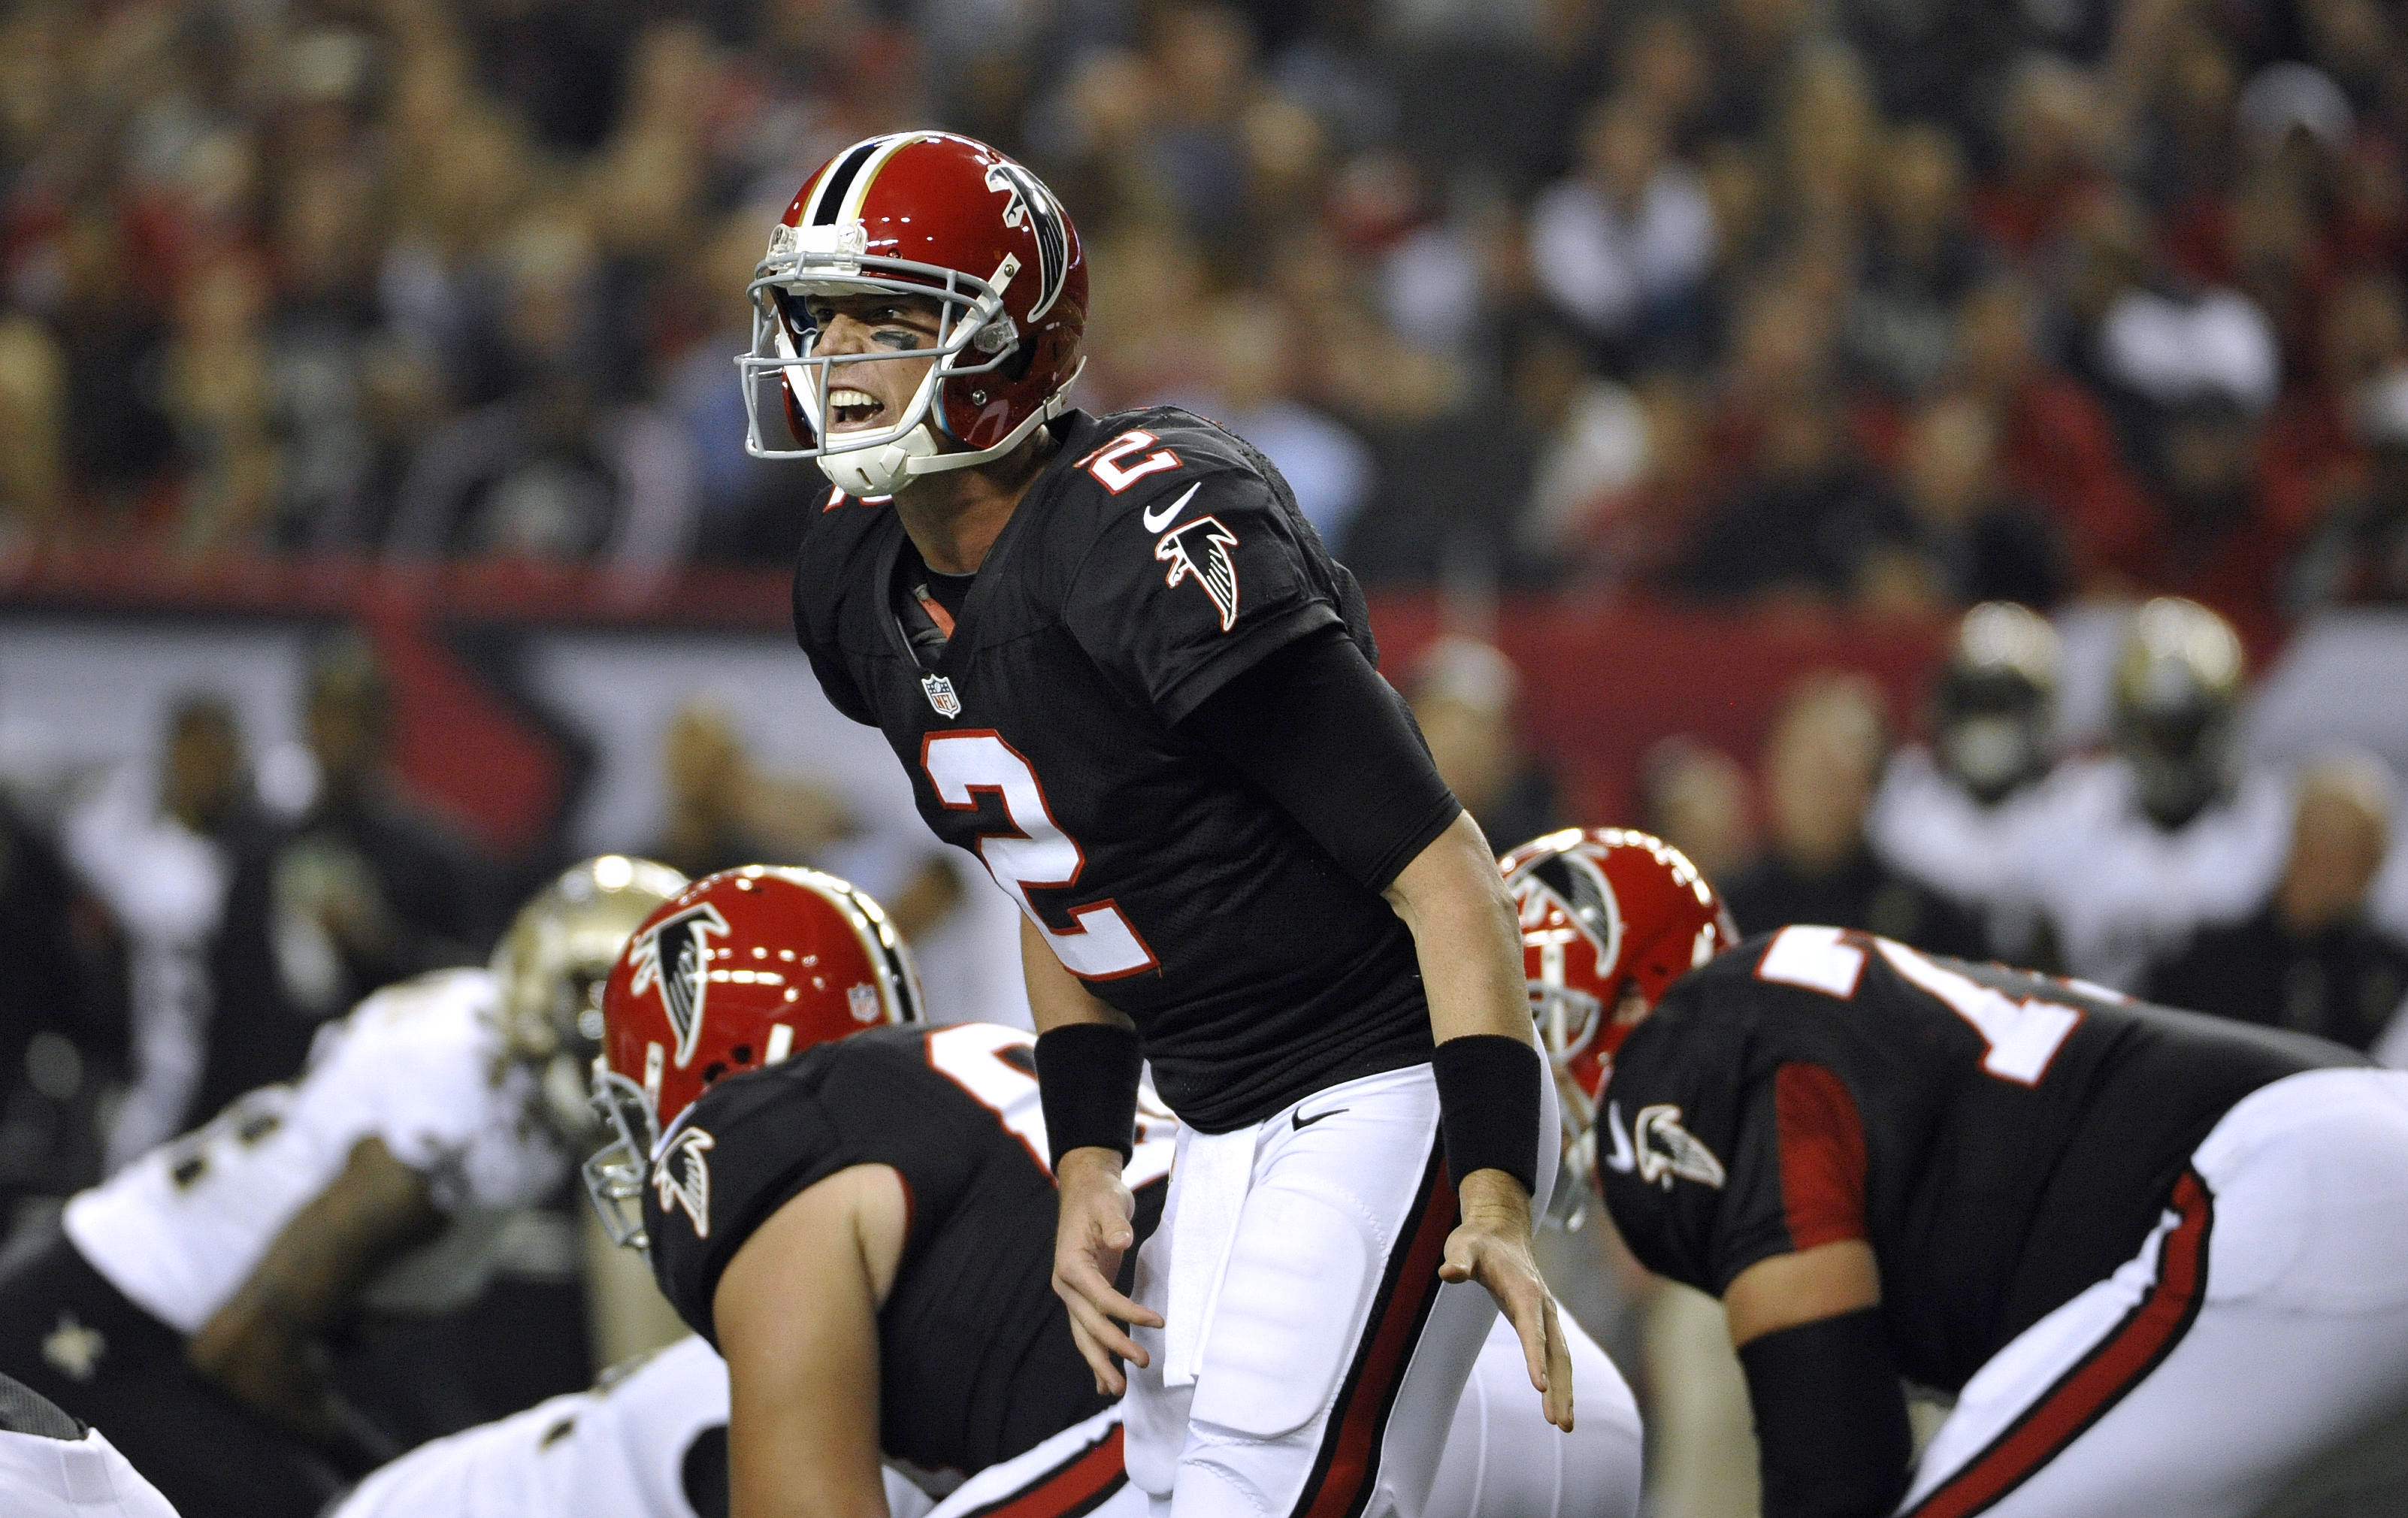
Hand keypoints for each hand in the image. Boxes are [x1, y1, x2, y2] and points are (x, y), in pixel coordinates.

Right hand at [1051, 1146, 1163, 1395]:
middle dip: (1114, 1348)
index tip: (1158, 1323)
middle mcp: (1066, 1283)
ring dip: (1100, 1362)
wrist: (1086, 1189)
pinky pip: (1087, 1329)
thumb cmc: (1100, 1195)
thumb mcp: (1109, 1202)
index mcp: (1071, 1264)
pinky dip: (1095, 1353)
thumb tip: (1121, 1240)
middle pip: (1089, 1325)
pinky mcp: (1083, 1294)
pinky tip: (1103, 1379)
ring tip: (1116, 1389)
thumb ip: (1114, 1223)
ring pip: (1083, 1335)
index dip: (1128, 1314)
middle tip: (1143, 1364)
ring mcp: (1072, 1292)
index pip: (1101, 1298)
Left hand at [1439, 1167, 1573, 1430]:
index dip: (1535, 1357)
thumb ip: (1458, 1260)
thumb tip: (1449, 1272)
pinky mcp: (1542, 1322)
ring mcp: (1545, 1315)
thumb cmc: (1478, 1241)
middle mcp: (1542, 1305)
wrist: (1500, 1230)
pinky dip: (1559, 1379)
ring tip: (1564, 1425)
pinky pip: (1555, 1354)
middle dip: (1560, 1387)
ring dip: (1563, 1390)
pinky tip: (1557, 1403)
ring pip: (1561, 1357)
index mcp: (1524, 1291)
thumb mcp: (1462, 1246)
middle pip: (1557, 1352)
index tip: (1539, 1386)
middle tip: (1561, 1423)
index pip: (1532, 1329)